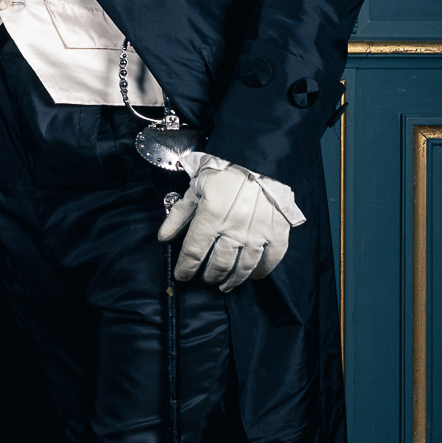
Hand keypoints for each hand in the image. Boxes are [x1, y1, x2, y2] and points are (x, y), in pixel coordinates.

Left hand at [157, 162, 304, 291]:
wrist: (259, 158)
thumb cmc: (224, 171)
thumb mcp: (195, 188)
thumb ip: (179, 215)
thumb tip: (163, 238)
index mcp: (210, 218)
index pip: (193, 253)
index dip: (185, 268)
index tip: (182, 276)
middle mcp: (233, 230)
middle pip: (218, 265)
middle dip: (208, 276)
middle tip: (205, 279)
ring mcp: (257, 234)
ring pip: (242, 268)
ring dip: (231, 279)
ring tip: (224, 284)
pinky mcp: (277, 233)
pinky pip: (270, 260)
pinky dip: (260, 272)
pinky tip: (252, 275)